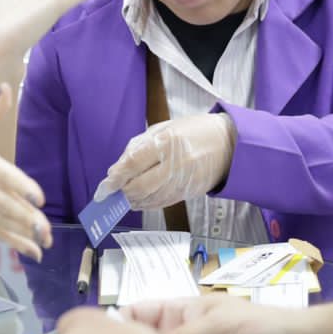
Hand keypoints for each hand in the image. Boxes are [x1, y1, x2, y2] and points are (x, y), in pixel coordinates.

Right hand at [0, 83, 52, 258]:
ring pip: (2, 221)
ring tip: (45, 242)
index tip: (37, 197)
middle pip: (4, 204)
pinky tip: (33, 251)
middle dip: (26, 218)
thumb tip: (6, 89)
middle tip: (45, 229)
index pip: (1, 175)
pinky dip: (14, 242)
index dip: (19, 187)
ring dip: (24, 234)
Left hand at [96, 114, 237, 210]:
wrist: (229, 144)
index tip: (103, 187)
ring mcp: (184, 180)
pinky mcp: (189, 192)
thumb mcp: (164, 128)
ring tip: (123, 197)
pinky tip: (138, 202)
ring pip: (150, 198)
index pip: (133, 164)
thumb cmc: (194, 131)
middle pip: (139, 186)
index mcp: (167, 141)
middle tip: (111, 193)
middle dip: (121, 192)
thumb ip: (138, 147)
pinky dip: (147, 204)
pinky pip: (163, 203)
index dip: (114, 179)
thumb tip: (117, 170)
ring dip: (132, 200)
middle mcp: (175, 163)